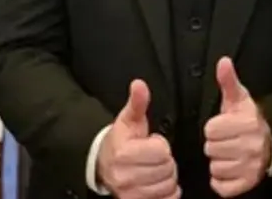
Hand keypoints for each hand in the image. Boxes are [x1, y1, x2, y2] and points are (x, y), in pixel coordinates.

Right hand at [96, 79, 179, 198]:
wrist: (103, 164)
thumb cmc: (121, 141)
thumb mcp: (129, 119)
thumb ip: (137, 102)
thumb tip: (139, 84)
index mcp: (124, 153)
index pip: (162, 151)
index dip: (161, 145)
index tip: (152, 144)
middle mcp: (125, 176)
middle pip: (167, 170)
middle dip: (166, 162)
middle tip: (155, 158)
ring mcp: (130, 193)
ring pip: (168, 186)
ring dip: (167, 178)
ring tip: (155, 170)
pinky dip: (167, 194)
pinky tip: (158, 184)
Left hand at [204, 57, 271, 196]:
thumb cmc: (249, 120)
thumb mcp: (239, 99)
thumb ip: (229, 81)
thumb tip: (223, 61)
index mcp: (248, 124)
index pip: (210, 130)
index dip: (214, 127)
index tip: (225, 126)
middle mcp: (252, 147)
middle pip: (211, 149)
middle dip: (216, 145)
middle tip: (228, 140)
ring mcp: (251, 167)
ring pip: (215, 168)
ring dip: (219, 162)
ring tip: (231, 154)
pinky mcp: (248, 184)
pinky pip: (221, 187)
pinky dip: (222, 181)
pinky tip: (231, 169)